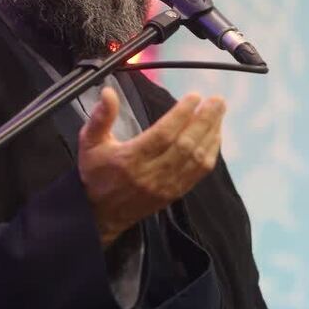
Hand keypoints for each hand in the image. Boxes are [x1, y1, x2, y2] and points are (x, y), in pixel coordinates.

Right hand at [78, 88, 225, 246]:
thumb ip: (100, 117)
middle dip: (204, 120)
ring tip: (218, 112)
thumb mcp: (89, 143)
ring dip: (211, 134)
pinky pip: (199, 173)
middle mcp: (151, 174)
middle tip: (217, 101)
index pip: (162, 135)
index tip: (194, 97)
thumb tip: (108, 92)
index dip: (181, 115)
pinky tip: (215, 135)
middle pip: (185, 145)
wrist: (100, 215)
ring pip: (196, 159)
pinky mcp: (175, 193)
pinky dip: (211, 152)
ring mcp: (166, 186)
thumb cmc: (96, 174)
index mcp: (130, 159)